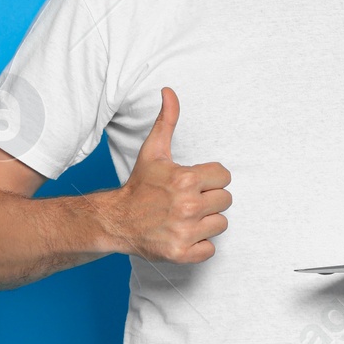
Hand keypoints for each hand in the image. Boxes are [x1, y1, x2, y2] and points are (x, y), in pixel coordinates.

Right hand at [106, 88, 231, 264]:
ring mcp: (185, 231)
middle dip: (209, 200)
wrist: (117, 220)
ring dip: (206, 222)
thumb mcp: (153, 151)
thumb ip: (167, 120)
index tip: (193, 184)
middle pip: (225, 200)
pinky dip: (200, 245)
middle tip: (188, 201)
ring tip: (185, 218)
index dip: (210, 179)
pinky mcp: (182, 253)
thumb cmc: (140, 185)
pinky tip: (183, 235)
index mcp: (186, 179)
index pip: (224, 177)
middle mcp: (188, 206)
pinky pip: (211, 249)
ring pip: (221, 224)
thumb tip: (169, 91)